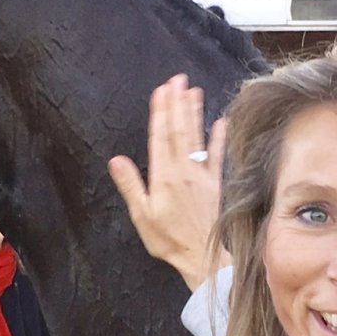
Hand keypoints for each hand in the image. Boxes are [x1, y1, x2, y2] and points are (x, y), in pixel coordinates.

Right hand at [108, 73, 228, 292]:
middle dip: (177, 103)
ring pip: (196, 137)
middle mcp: (184, 170)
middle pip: (179, 130)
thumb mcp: (141, 215)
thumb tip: (116, 160)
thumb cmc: (168, 239)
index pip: (160, 136)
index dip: (160, 111)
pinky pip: (216, 155)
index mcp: (164, 176)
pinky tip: (220, 121)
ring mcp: (201, 175)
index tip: (161, 89)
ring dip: (194, 112)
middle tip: (177, 79)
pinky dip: (218, 137)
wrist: (201, 256)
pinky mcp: (214, 183)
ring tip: (193, 90)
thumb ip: (131, 185)